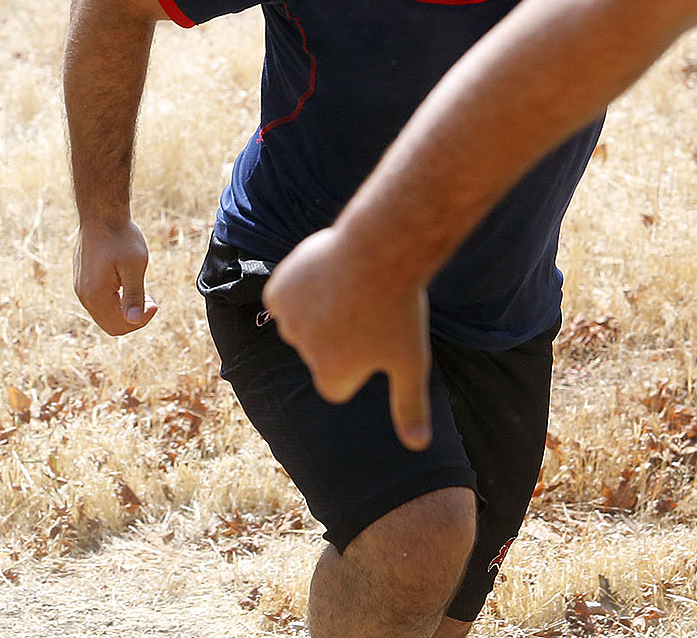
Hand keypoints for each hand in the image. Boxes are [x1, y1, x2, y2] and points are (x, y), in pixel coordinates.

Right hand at [73, 219, 156, 334]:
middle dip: (133, 318)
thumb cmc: (120, 238)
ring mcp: (81, 288)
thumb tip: (134, 321)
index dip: (140, 321)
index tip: (154, 302)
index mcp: (96, 295)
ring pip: (104, 314)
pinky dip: (115, 300)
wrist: (101, 215)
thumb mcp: (134, 266)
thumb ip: (134, 295)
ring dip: (124, 309)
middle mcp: (85, 296)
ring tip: (140, 291)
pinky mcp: (82, 280)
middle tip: (150, 299)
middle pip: (110, 325)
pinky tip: (126, 283)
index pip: (118, 326)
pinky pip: (98, 302)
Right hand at [262, 227, 433, 449]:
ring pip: (302, 322)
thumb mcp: (412, 362)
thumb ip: (410, 406)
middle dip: (338, 332)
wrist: (381, 250)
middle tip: (367, 306)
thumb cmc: (401, 310)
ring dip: (318, 308)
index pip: (339, 379)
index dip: (360, 356)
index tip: (376, 333)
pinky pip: (286, 296)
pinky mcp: (277, 293)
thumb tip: (418, 445)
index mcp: (333, 377)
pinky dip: (300, 287)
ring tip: (349, 287)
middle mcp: (304, 354)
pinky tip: (325, 275)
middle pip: (320, 348)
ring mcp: (288, 322)